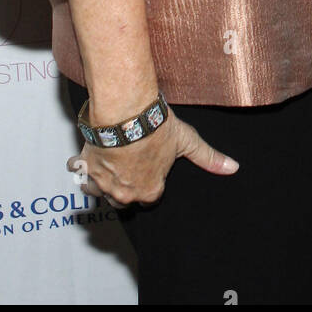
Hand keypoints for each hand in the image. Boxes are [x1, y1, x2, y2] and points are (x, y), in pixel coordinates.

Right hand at [67, 109, 237, 207]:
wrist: (126, 112)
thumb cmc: (157, 126)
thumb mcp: (187, 141)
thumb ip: (209, 157)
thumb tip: (233, 167)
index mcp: (149, 191)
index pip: (151, 198)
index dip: (152, 182)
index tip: (151, 167)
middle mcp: (125, 193)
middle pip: (124, 199)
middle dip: (126, 185)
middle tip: (130, 164)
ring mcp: (103, 182)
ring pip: (99, 190)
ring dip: (102, 180)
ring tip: (108, 163)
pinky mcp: (86, 165)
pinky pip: (78, 172)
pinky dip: (80, 166)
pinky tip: (84, 157)